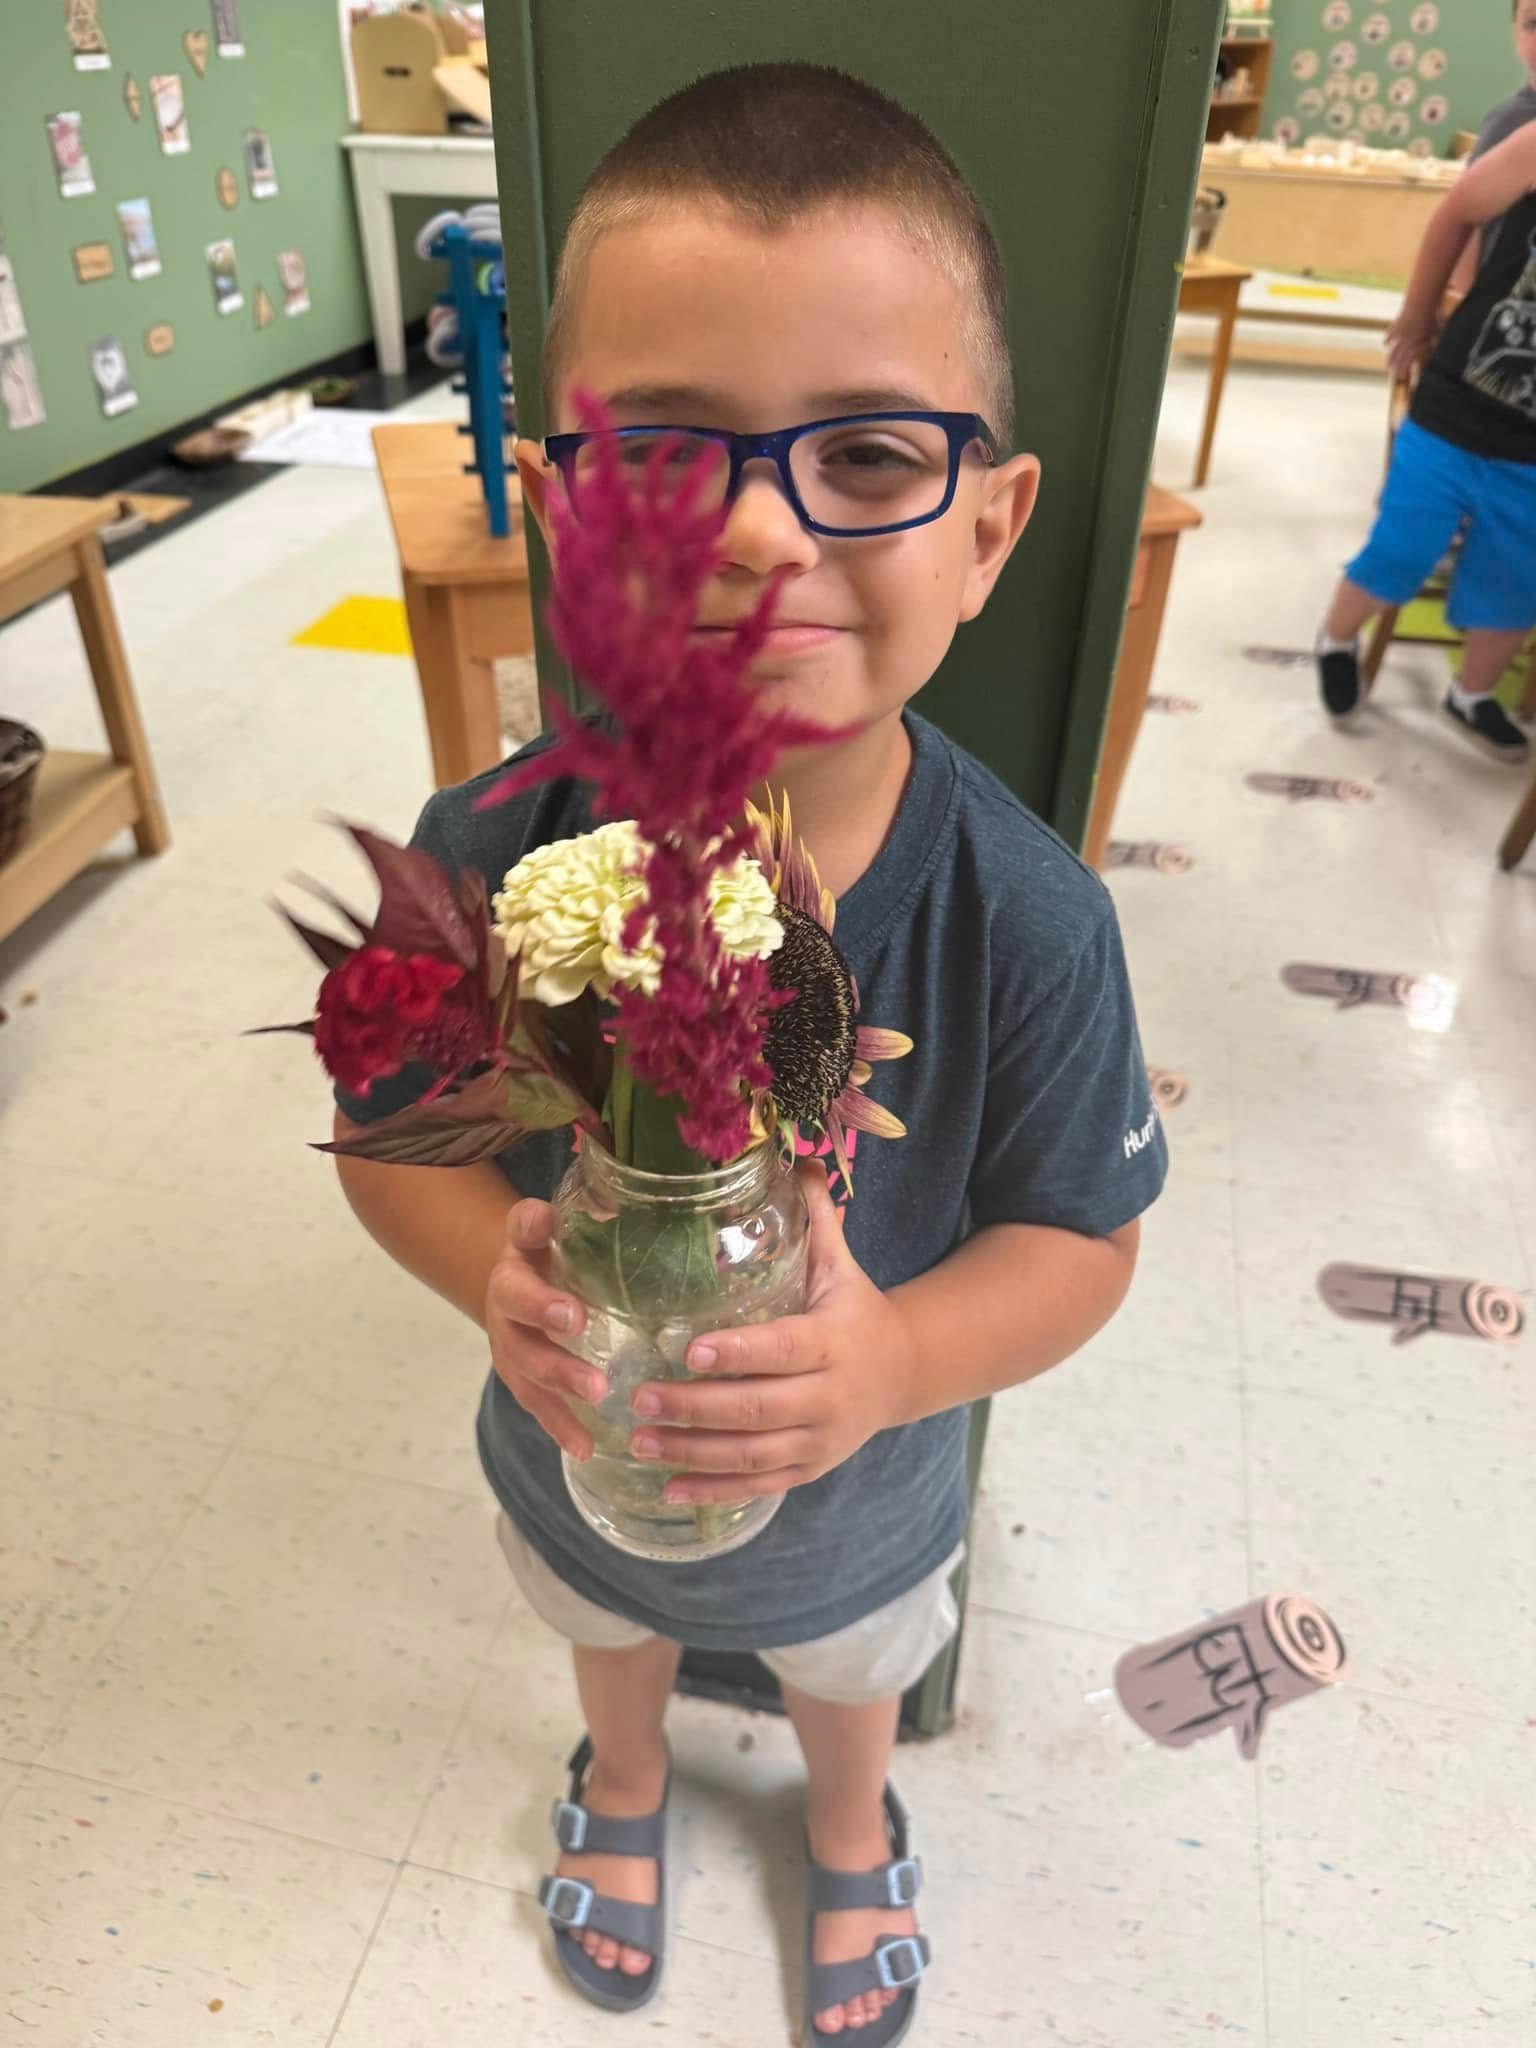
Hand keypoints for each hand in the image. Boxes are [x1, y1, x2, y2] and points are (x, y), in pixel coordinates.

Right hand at [485, 1199, 604, 1461]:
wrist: (515, 1276)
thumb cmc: (544, 1247)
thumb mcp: (542, 1226)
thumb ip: (554, 1220)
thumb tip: (603, 1205)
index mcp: (512, 1273)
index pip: (519, 1288)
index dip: (542, 1303)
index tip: (575, 1316)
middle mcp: (504, 1315)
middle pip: (524, 1343)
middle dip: (558, 1364)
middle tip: (596, 1382)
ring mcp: (511, 1352)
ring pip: (530, 1379)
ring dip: (561, 1397)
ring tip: (597, 1408)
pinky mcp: (522, 1379)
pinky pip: (539, 1408)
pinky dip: (561, 1428)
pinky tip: (587, 1449)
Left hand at [625, 1161, 917, 1506]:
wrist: (904, 1372)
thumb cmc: (854, 1309)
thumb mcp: (840, 1265)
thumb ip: (814, 1218)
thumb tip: (791, 1156)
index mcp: (832, 1341)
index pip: (782, 1349)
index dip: (738, 1353)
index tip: (688, 1351)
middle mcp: (829, 1397)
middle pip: (757, 1408)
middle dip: (695, 1408)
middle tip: (639, 1398)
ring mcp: (820, 1440)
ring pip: (751, 1453)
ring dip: (691, 1452)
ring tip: (637, 1440)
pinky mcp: (808, 1469)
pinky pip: (758, 1485)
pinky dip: (714, 1492)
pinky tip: (668, 1490)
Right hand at [1385, 316, 1434, 382]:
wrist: (1422, 302)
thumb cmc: (1431, 316)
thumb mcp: (1434, 332)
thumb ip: (1430, 344)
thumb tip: (1430, 351)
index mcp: (1417, 345)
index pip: (1408, 362)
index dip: (1404, 370)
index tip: (1402, 377)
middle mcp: (1406, 342)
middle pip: (1399, 359)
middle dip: (1396, 368)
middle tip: (1394, 375)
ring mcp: (1399, 335)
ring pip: (1392, 351)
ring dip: (1390, 359)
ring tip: (1388, 366)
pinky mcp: (1395, 327)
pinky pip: (1388, 337)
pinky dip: (1387, 342)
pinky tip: (1386, 345)